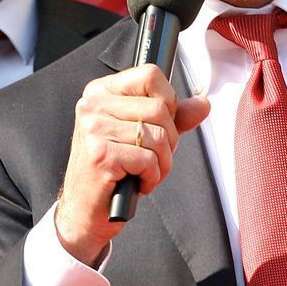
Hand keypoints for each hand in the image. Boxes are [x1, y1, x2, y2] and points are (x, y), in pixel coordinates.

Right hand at [54, 65, 209, 265]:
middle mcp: (93, 105)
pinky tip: (136, 183)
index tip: (161, 123)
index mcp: (101, 92)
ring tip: (144, 173)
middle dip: (169, 140)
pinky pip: (149, 160)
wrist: (84, 210)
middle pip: (160, 108)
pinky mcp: (101, 155)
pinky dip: (152, 177)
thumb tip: (202, 104)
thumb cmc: (113, 171)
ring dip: (162, 163)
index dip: (168, 101)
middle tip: (152, 158)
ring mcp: (94, 129)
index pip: (150, 74)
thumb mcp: (144, 137)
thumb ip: (173, 118)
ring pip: (158, 136)